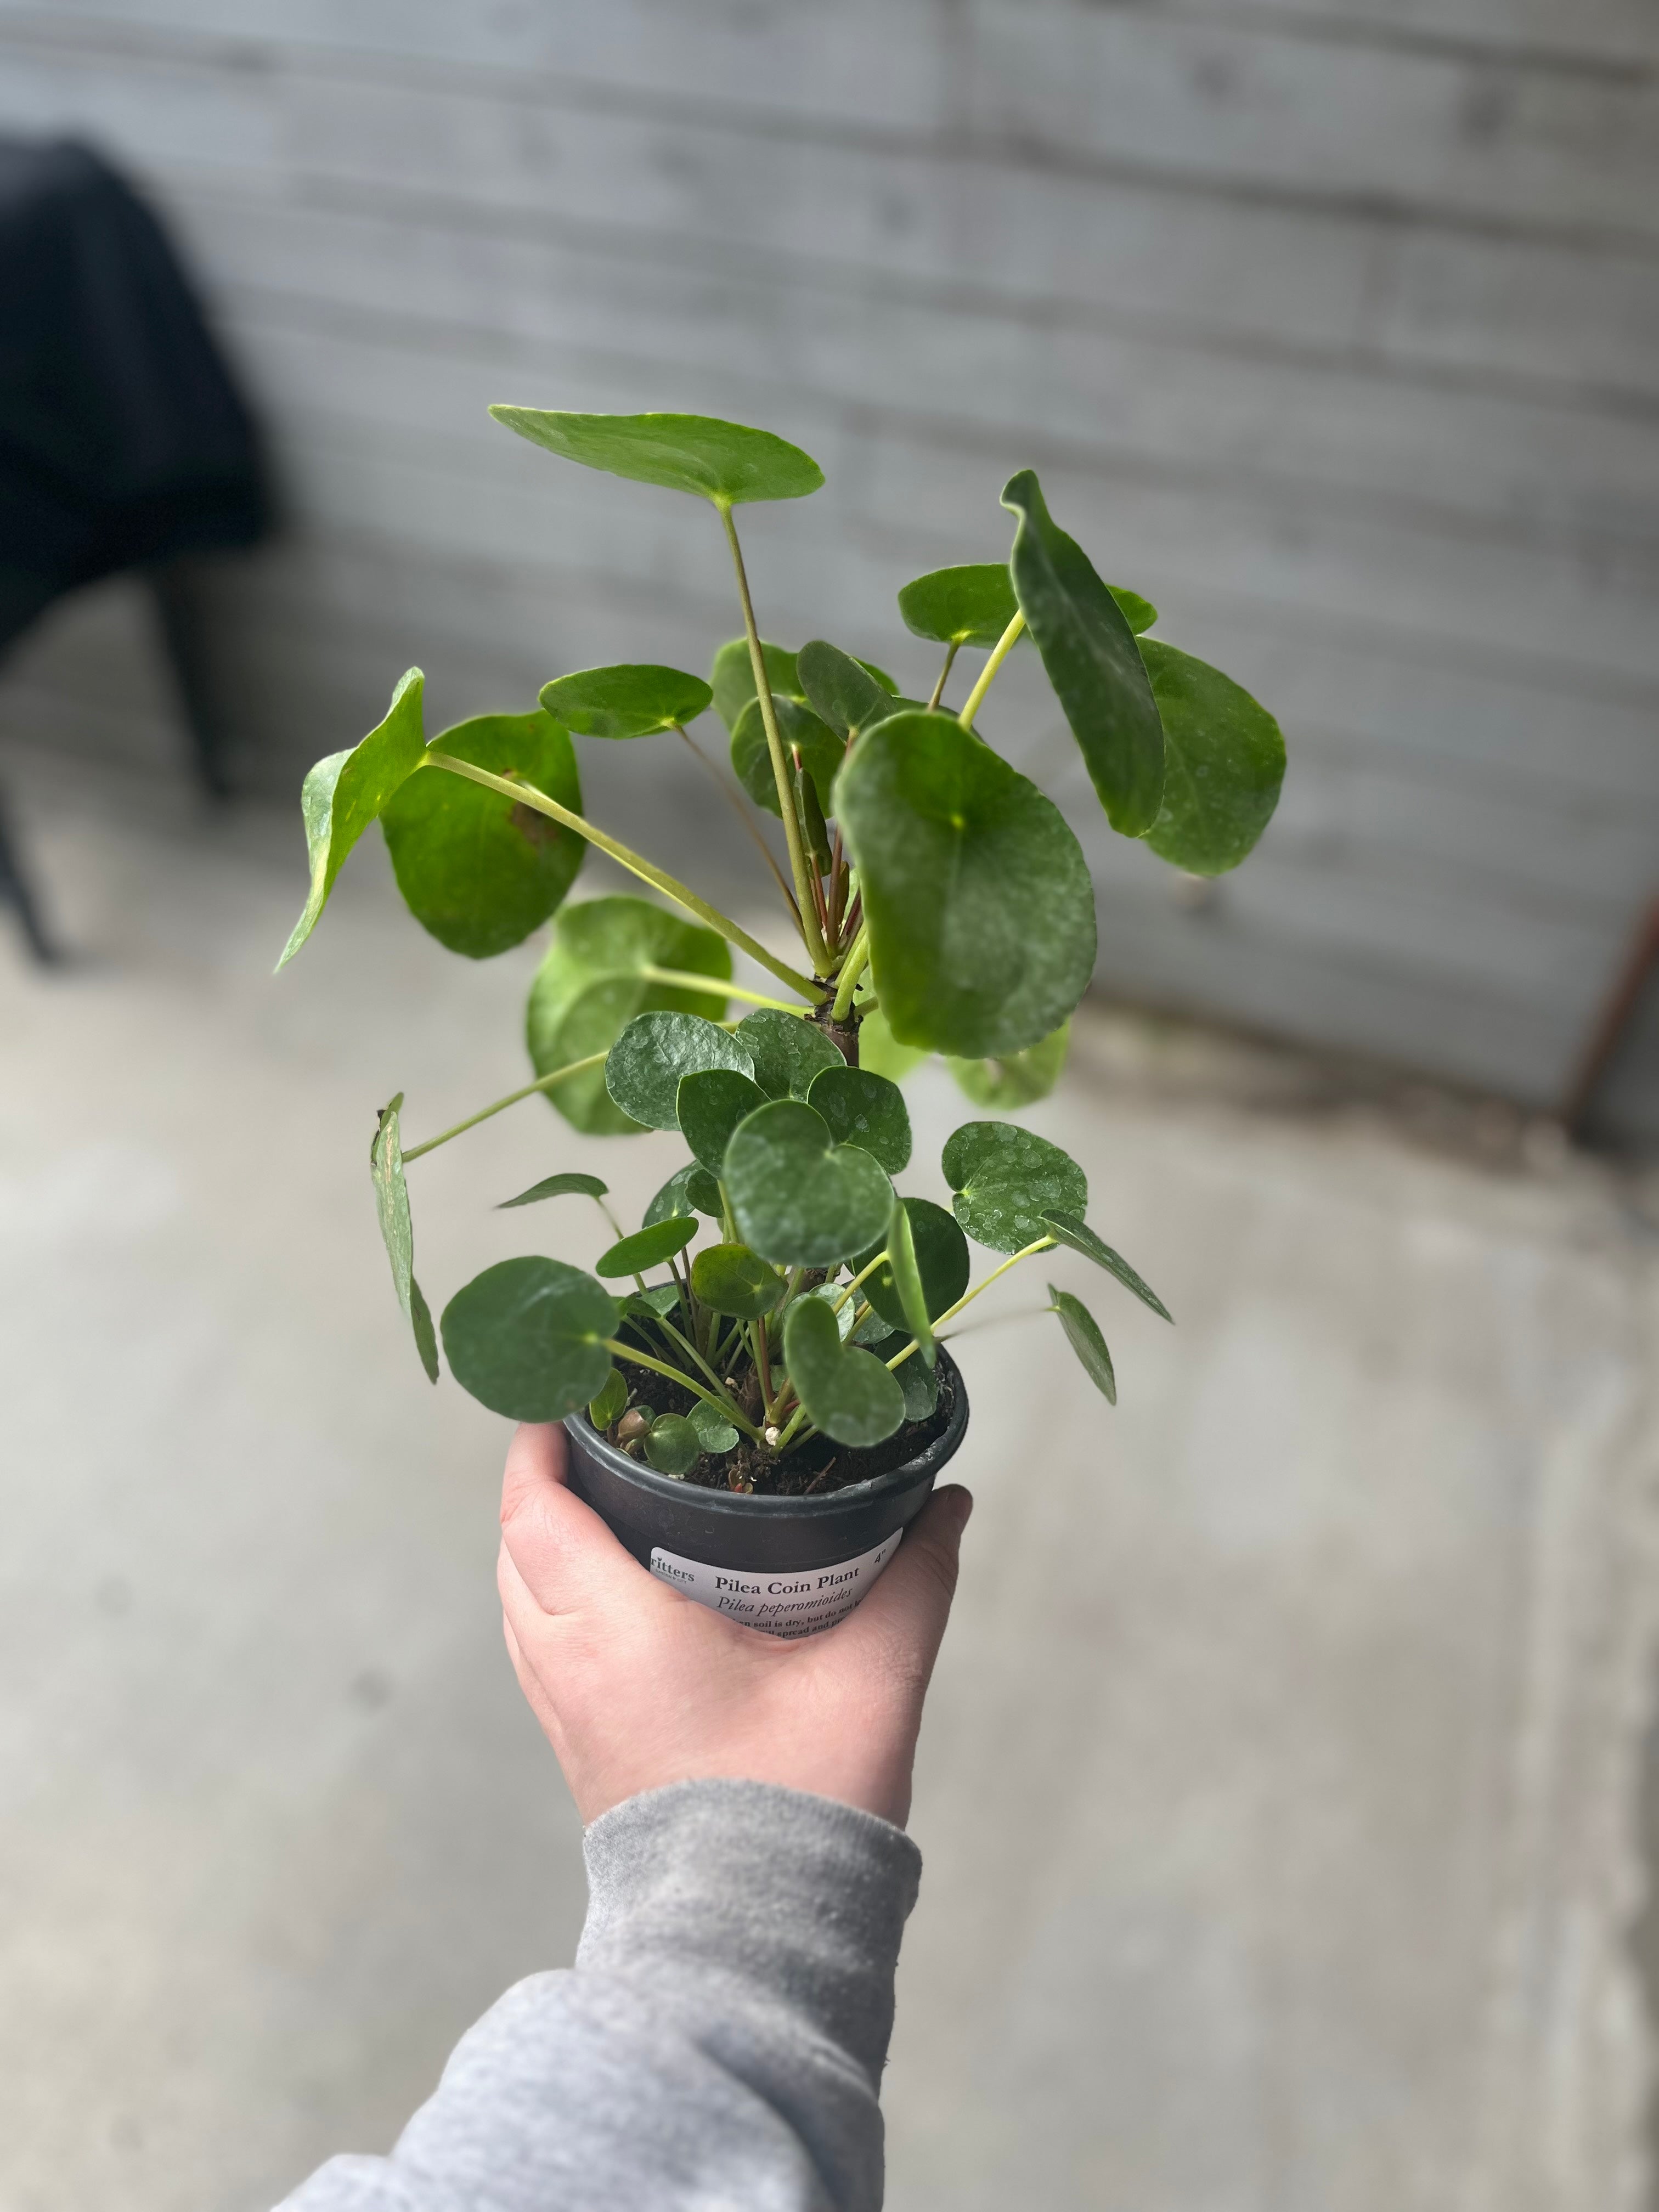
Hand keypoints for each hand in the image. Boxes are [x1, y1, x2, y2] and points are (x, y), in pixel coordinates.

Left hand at [498, 1422, 971, 1826]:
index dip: (538, 1445)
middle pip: (514, 1552)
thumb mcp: (873, 1675)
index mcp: (614, 1630)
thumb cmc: (801, 1801)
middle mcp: (569, 1669)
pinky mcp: (579, 1757)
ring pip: (519, 1607)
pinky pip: (540, 1654)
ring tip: (605, 1505)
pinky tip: (619, 1597)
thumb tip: (948, 1505)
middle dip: (540, 1488)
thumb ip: (913, 1580)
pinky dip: (555, 1605)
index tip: (565, 1396)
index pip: (536, 1512)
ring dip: (542, 1549)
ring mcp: (565, 1719)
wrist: (754, 1939)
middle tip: (599, 1437)